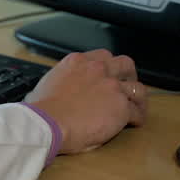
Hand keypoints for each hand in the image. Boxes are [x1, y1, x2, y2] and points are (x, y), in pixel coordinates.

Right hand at [24, 49, 147, 154]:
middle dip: (128, 75)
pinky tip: (134, 123)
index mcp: (77, 62)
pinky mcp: (121, 106)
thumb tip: (53, 91)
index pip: (102, 56)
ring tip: (136, 107)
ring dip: (137, 98)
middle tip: (126, 87)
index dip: (107, 67)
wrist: (48, 122)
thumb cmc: (42, 109)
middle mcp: (97, 69)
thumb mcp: (45, 85)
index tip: (107, 76)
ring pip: (137, 88)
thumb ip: (58, 82)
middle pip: (125, 64)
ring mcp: (111, 86)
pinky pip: (137, 111)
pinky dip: (137, 118)